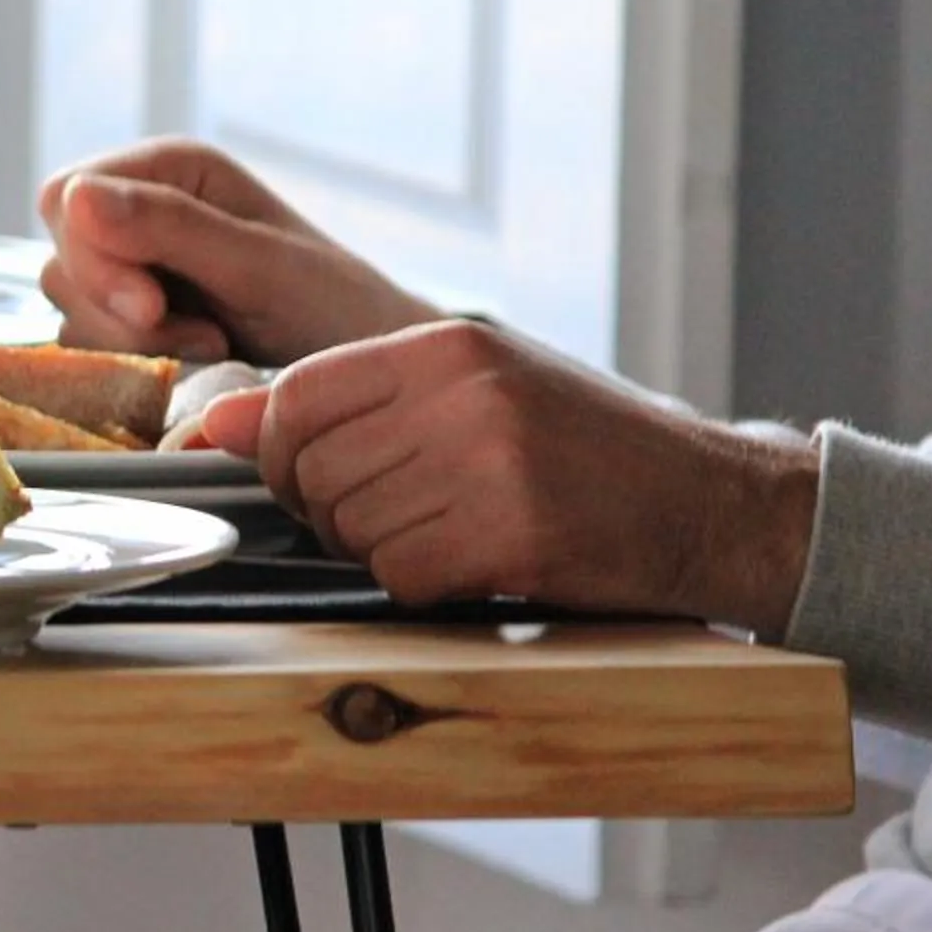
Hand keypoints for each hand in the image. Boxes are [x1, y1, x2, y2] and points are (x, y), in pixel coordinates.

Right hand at [36, 138, 437, 363]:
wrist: (362, 365)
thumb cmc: (332, 302)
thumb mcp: (257, 264)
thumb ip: (169, 227)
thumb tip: (75, 196)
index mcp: (169, 168)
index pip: (67, 197)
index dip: (94, 256)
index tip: (150, 307)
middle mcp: (140, 208)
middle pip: (62, 256)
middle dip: (119, 310)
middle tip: (201, 337)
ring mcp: (131, 265)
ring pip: (70, 308)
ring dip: (134, 343)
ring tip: (212, 346)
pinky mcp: (129, 318)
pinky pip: (89, 344)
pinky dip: (135, 364)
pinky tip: (195, 360)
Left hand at [202, 320, 819, 636]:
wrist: (714, 502)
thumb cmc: (586, 449)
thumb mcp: (475, 393)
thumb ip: (349, 401)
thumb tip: (217, 424)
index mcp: (447, 346)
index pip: (296, 395)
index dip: (278, 450)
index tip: (307, 476)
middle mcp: (463, 395)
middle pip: (309, 468)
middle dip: (326, 509)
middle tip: (391, 516)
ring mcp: (488, 464)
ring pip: (348, 526)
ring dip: (378, 549)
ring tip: (444, 533)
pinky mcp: (512, 536)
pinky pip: (399, 574)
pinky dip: (418, 585)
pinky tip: (470, 566)